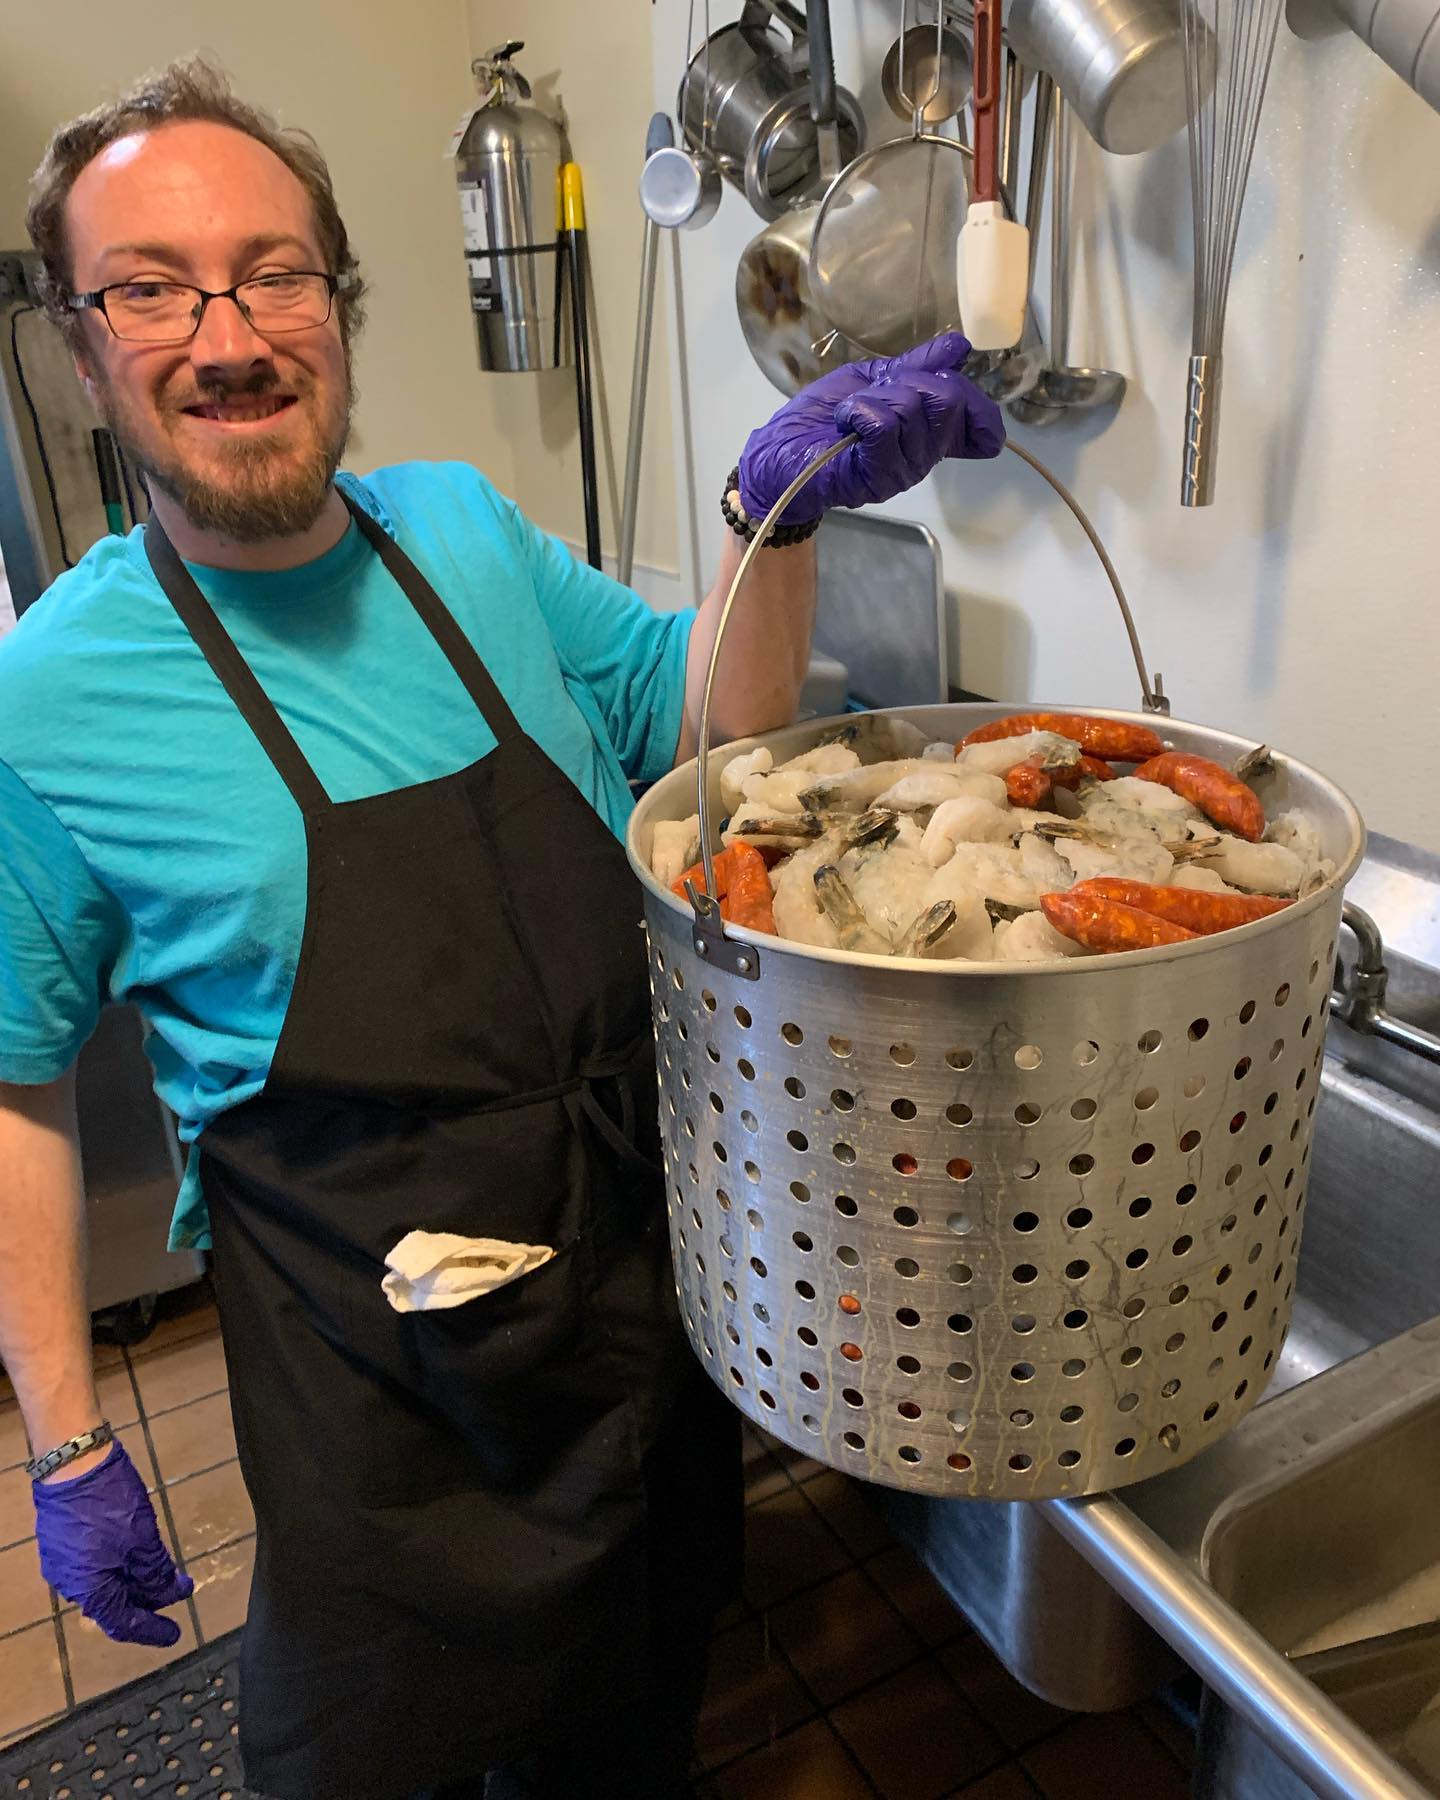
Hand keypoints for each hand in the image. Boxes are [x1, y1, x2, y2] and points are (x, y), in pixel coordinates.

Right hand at [33, 1442, 193, 1645]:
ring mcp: (63, 1560)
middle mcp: (70, 1583)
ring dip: (134, 1579)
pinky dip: (119, 1563)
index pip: (123, 1624)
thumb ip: (156, 1573)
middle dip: (147, 1600)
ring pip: (104, 1581)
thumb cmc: (109, 1502)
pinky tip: (137, 1549)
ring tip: (161, 1568)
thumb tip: (171, 1593)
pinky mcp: (62, 1539)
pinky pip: (94, 1563)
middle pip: (113, 1603)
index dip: (152, 1630)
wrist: (72, 1460)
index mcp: (89, 1590)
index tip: (175, 1634)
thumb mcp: (142, 1540)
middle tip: (175, 1589)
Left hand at [738, 332, 1004, 525]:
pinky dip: (859, 410)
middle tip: (878, 391)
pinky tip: (844, 420)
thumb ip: (916, 366)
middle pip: (948, 401)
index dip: (976, 402)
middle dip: (911, 381)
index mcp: (926, 436)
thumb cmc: (820, 419)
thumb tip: (959, 347)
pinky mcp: (877, 478)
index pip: (976, 424)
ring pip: (911, 408)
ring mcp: (902, 471)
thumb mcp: (872, 380)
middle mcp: (922, 457)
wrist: (779, 451)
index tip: (950, 379)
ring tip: (851, 411)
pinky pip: (883, 425)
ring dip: (874, 397)